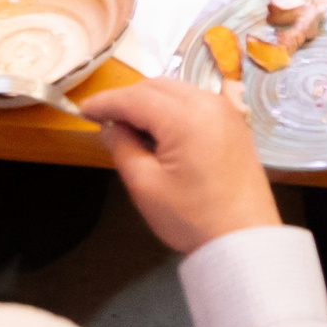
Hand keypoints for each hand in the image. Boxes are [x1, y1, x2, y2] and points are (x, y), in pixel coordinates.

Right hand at [82, 78, 279, 253]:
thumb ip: (122, 148)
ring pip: (177, 90)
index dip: (106, 101)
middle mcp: (208, 102)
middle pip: (157, 86)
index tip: (82, 109)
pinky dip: (172, 107)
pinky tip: (160, 129)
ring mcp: (226, 110)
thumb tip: (110, 126)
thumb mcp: (146, 186)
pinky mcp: (234, 123)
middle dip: (128, 98)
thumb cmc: (192, 217)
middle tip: (105, 119)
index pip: (135, 97)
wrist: (245, 240)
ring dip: (150, 101)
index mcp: (186, 116)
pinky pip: (195, 101)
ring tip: (130, 125)